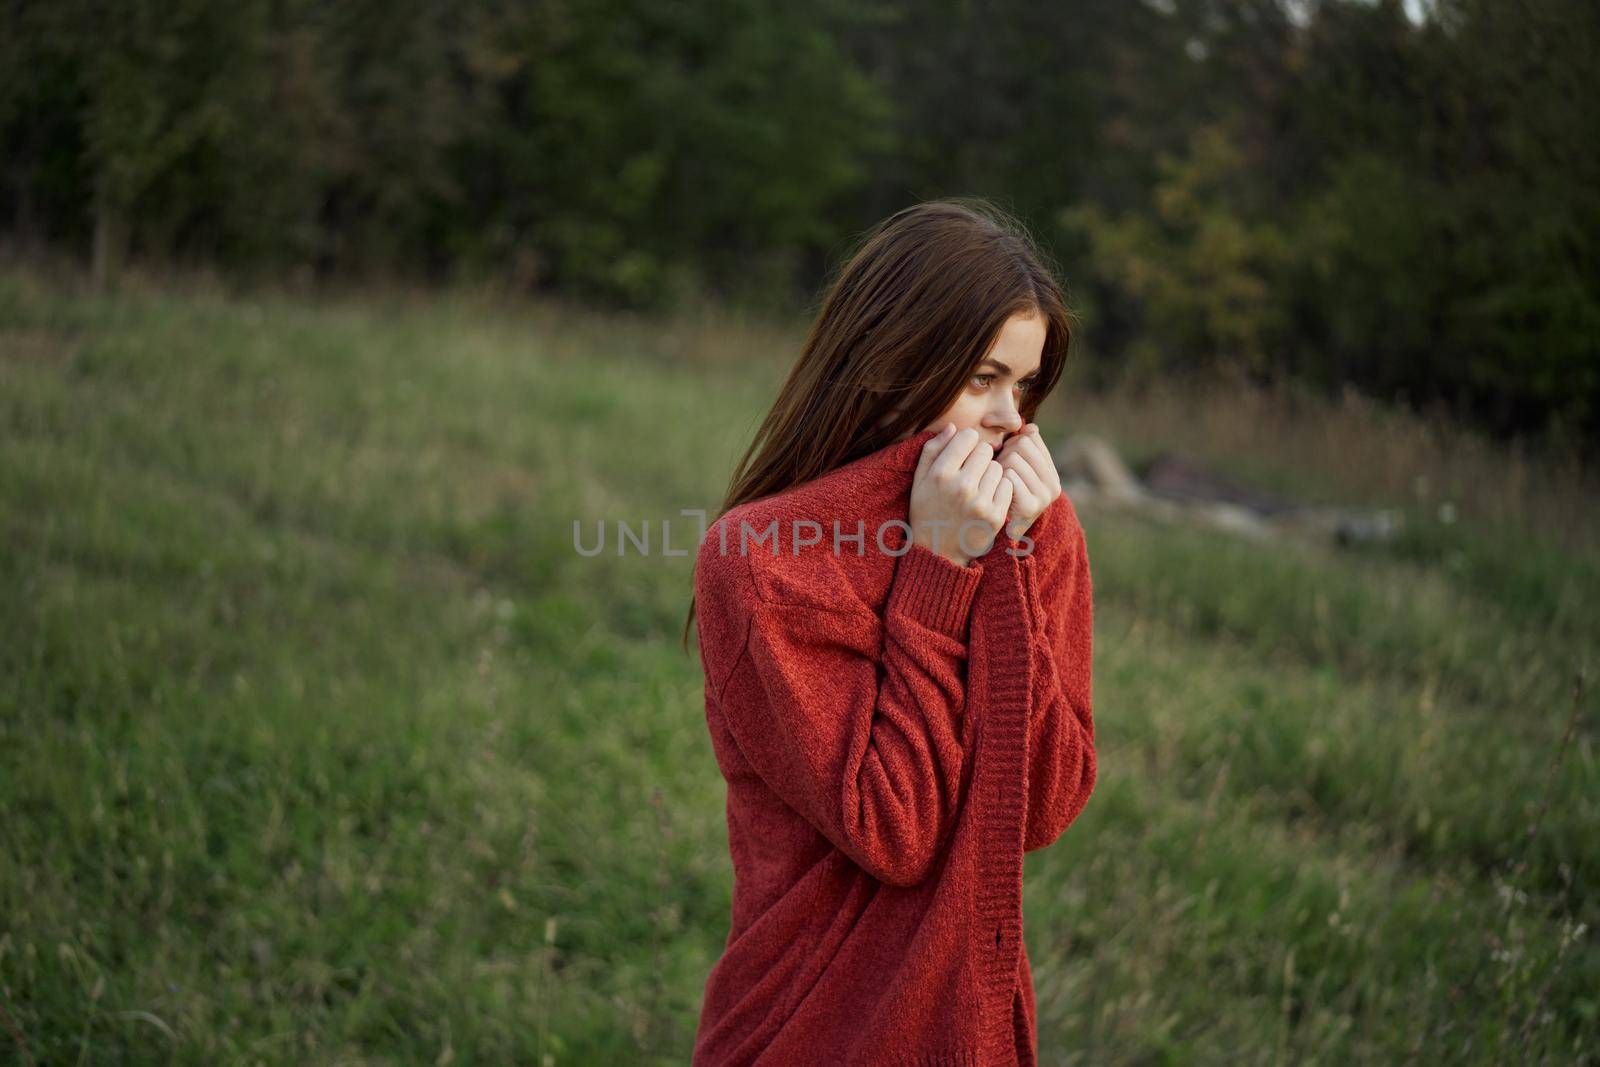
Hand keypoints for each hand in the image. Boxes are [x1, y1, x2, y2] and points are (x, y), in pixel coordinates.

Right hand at [909, 424, 1013, 566]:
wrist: (938, 553)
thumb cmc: (927, 511)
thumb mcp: (919, 480)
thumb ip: (932, 450)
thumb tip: (953, 427)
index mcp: (940, 474)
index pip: (968, 436)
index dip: (967, 442)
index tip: (963, 454)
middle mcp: (961, 487)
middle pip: (986, 450)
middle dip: (979, 458)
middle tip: (971, 472)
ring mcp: (980, 502)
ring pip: (998, 468)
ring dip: (990, 474)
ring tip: (978, 487)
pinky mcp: (995, 516)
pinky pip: (1007, 486)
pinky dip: (1000, 490)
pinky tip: (987, 498)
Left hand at [996, 423, 1061, 540]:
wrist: (995, 535)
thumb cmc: (999, 495)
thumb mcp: (1013, 469)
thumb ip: (1021, 447)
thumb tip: (1029, 427)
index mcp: (1051, 472)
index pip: (1030, 437)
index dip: (1011, 444)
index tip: (1005, 459)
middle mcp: (1054, 484)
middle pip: (1021, 445)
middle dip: (1004, 454)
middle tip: (998, 473)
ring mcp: (1045, 496)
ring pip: (1014, 459)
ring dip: (998, 468)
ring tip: (996, 484)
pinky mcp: (1032, 507)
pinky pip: (1009, 477)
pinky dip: (998, 482)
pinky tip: (996, 494)